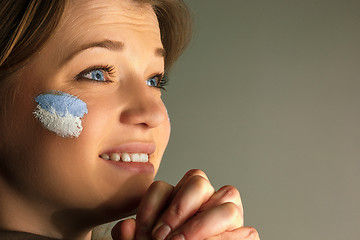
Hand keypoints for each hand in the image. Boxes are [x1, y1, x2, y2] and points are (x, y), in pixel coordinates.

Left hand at [111, 169, 259, 239]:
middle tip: (163, 236)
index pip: (163, 187)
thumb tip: (126, 228)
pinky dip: (225, 239)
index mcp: (176, 199)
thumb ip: (132, 238)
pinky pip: (245, 230)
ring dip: (202, 221)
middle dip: (179, 207)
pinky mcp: (243, 234)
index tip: (144, 233)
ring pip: (228, 196)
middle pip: (198, 180)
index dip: (151, 207)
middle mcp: (204, 200)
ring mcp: (226, 214)